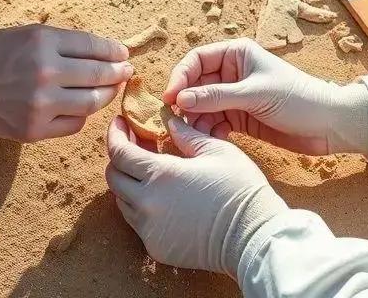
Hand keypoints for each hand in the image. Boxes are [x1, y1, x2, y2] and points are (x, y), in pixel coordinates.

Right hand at [0, 25, 132, 141]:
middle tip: (126, 71)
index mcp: (44, 43)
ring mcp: (42, 104)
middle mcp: (46, 73)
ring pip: (92, 102)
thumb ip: (65, 42)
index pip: (93, 47)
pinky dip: (83, 115)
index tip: (122, 53)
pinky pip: (75, 124)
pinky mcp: (36, 129)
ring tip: (111, 89)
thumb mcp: (29, 34)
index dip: (114, 51)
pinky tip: (83, 107)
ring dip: (107, 95)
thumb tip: (103, 52)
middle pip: (99, 75)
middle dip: (118, 72)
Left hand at [105, 116, 287, 276]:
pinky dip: (142, 206)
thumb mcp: (216, 151)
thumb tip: (168, 120)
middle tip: (134, 144)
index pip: (119, 152)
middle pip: (113, 177)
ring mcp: (149, 229)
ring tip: (149, 171)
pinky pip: (137, 223)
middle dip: (118, 157)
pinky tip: (161, 197)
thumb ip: (185, 134)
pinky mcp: (156, 247)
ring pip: (122, 201)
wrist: (254, 237)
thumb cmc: (239, 189)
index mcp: (160, 174)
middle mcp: (147, 203)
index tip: (120, 123)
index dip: (115, 134)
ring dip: (129, 183)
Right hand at [164, 39, 367, 155]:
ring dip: (195, 120)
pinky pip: (215, 122)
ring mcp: (236, 97)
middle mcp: (233, 73)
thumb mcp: (255, 94)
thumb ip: (217, 97)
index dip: (181, 77)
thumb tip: (180, 100)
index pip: (198, 59)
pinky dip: (208, 132)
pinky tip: (209, 141)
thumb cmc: (298, 99)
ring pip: (203, 106)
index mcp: (237, 55)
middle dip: (185, 102)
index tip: (170, 98)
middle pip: (196, 84)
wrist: (329, 125)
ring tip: (193, 136)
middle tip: (176, 122)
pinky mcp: (241, 118)